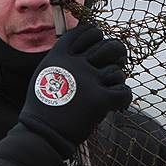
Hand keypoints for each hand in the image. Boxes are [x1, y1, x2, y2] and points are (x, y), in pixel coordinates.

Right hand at [18, 24, 131, 156]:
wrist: (41, 135)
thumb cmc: (44, 108)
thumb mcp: (46, 74)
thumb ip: (64, 60)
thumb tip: (89, 51)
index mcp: (59, 56)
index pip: (86, 31)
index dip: (96, 34)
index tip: (98, 43)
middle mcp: (75, 64)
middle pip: (109, 46)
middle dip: (116, 53)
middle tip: (115, 62)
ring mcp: (89, 81)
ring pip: (118, 71)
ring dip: (116, 80)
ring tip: (108, 90)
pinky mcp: (100, 100)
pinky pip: (124, 92)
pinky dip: (123, 99)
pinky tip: (116, 104)